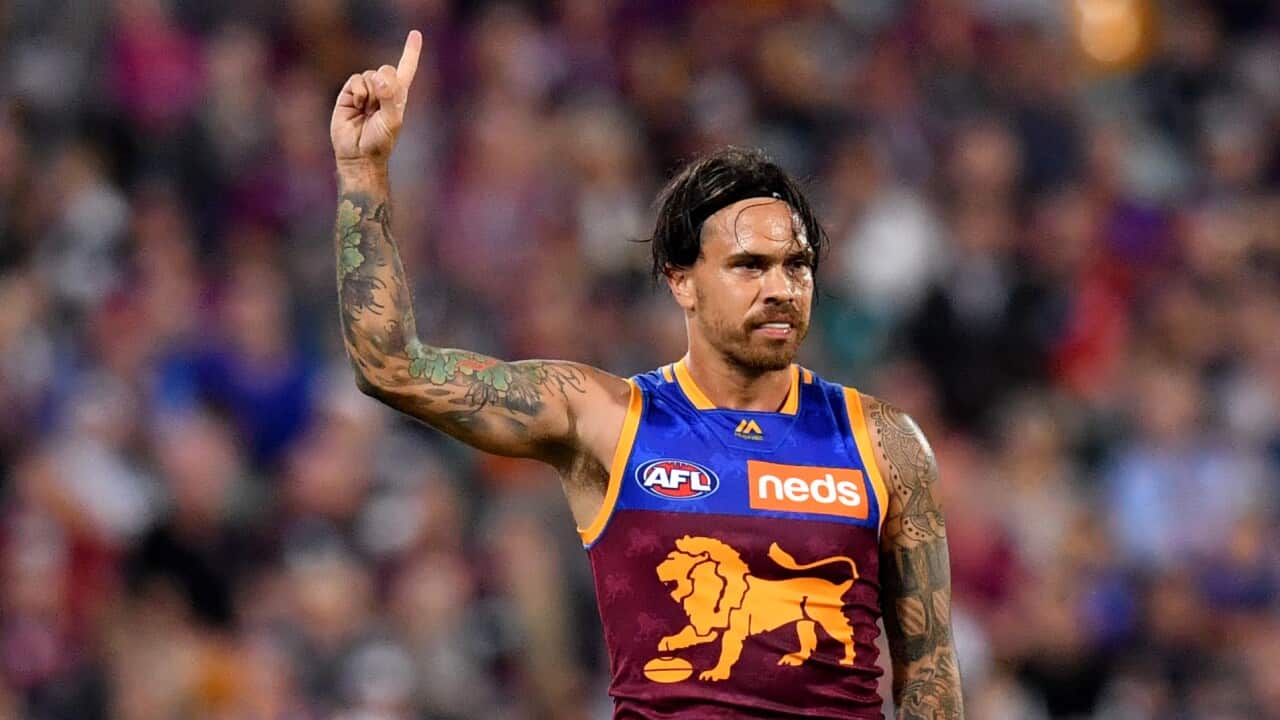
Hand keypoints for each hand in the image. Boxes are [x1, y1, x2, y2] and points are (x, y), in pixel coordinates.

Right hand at [331, 30, 421, 169]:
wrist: (358, 154)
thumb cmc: (380, 141)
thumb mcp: (392, 121)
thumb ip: (389, 97)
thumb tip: (379, 78)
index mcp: (398, 96)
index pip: (406, 69)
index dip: (411, 52)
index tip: (415, 34)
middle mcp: (382, 90)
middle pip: (386, 69)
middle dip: (385, 83)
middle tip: (380, 105)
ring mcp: (365, 91)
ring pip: (370, 74)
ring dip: (371, 93)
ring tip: (367, 111)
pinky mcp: (348, 93)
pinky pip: (356, 79)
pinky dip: (359, 92)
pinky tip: (357, 106)